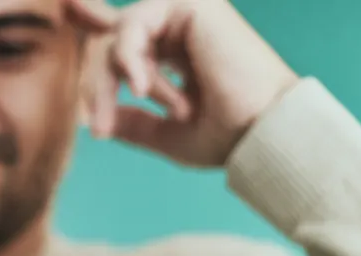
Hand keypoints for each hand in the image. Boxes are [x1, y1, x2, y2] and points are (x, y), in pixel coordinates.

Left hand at [66, 0, 300, 166]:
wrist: (263, 131)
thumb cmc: (227, 137)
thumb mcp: (168, 135)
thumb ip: (134, 124)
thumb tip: (96, 122)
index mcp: (180, 53)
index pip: (123, 53)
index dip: (98, 81)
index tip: (97, 130)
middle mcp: (183, 29)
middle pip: (112, 45)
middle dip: (98, 88)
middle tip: (98, 129)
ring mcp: (187, 13)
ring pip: (116, 35)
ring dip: (107, 80)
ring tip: (115, 117)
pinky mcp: (191, 4)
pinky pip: (132, 25)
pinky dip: (127, 58)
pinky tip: (142, 88)